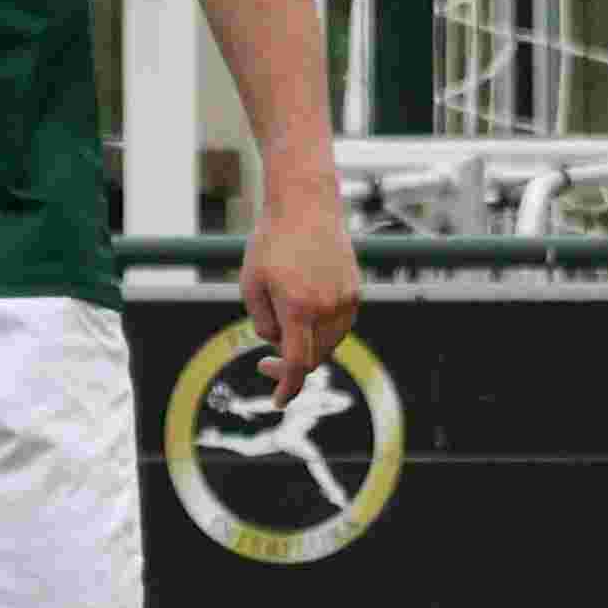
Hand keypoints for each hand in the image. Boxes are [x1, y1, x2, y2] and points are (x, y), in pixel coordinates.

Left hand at [242, 177, 361, 394]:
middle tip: (266, 361)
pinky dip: (323, 331)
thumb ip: (263, 323)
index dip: (287, 387)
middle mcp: (328, 308)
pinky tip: (303, 313)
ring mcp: (346, 300)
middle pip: (314, 358)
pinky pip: (340, 326)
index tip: (277, 401)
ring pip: (330, 344)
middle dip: (291, 365)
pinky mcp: (356, 291)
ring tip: (283, 325)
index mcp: (299, 309)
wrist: (306, 206)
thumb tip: (278, 346)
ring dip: (308, 347)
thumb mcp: (251, 285)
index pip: (298, 364)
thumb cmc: (270, 243)